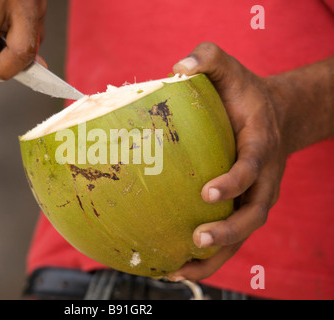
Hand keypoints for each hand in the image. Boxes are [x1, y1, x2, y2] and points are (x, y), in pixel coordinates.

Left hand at [168, 42, 287, 280]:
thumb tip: (177, 68)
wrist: (273, 115)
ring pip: (240, 235)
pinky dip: (206, 256)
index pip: (251, 167)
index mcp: (259, 146)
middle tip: (196, 242)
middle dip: (228, 233)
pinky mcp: (240, 207)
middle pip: (252, 214)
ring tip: (177, 271)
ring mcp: (253, 197)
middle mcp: (261, 179)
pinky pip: (228, 236)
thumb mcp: (229, 68)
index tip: (207, 192)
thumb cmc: (243, 94)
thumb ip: (208, 58)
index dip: (234, 181)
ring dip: (214, 258)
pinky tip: (175, 264)